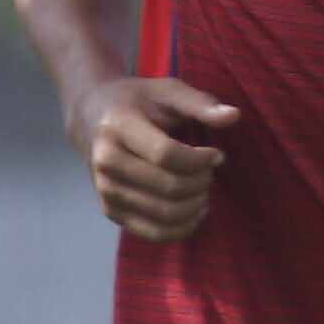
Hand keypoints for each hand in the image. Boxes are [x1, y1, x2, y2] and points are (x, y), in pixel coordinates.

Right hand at [76, 73, 236, 240]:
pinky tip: (196, 210)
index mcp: (118, 127)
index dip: (200, 159)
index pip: (166, 155)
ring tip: (203, 188)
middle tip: (210, 171)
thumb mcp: (167, 91)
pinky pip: (154, 233)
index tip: (217, 154)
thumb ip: (199, 104)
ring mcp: (106, 191)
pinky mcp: (111, 212)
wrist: (90, 119)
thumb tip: (233, 116)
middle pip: (169, 187)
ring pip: (165, 214)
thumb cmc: (136, 102)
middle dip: (202, 182)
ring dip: (196, 204)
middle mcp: (106, 163)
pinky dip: (183, 227)